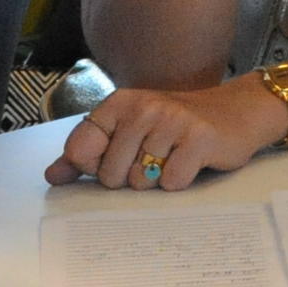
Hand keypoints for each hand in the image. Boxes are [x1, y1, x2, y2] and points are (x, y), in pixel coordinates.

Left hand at [43, 80, 276, 190]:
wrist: (236, 112)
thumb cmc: (176, 126)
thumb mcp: (129, 131)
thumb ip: (87, 152)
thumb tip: (52, 175)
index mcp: (119, 103)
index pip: (80, 150)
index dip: (94, 167)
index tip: (117, 158)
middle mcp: (143, 107)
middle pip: (111, 175)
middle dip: (130, 178)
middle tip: (154, 158)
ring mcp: (172, 121)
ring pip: (141, 182)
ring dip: (157, 181)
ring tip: (174, 158)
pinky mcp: (199, 139)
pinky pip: (172, 183)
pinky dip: (181, 182)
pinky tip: (192, 163)